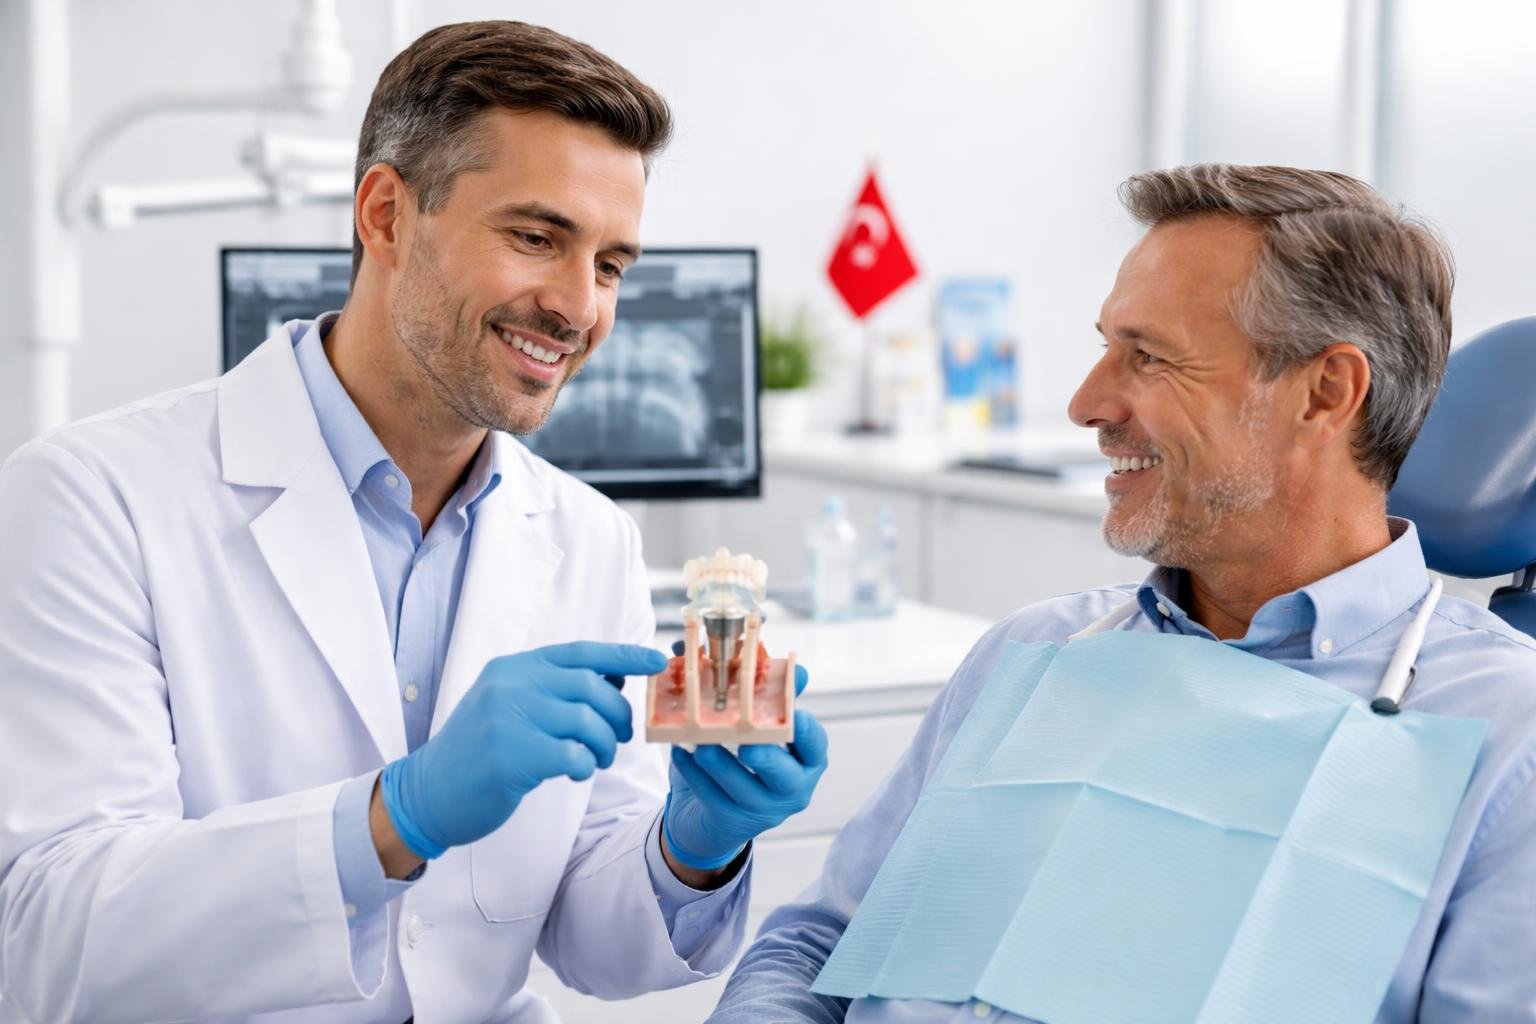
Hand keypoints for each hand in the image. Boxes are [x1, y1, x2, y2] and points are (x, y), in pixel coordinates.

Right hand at [379, 641, 666, 859]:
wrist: (428, 793)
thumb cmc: (479, 752)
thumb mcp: (508, 705)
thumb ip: (552, 689)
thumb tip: (613, 681)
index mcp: (513, 668)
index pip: (581, 653)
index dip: (624, 656)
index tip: (657, 661)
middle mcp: (510, 685)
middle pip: (590, 687)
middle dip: (617, 713)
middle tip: (620, 736)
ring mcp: (508, 718)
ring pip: (587, 721)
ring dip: (604, 745)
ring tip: (597, 760)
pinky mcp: (511, 756)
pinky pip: (573, 754)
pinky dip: (585, 765)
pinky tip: (575, 772)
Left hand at [662, 657, 828, 870]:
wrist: (714, 818)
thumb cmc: (740, 762)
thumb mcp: (752, 728)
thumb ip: (751, 691)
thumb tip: (728, 648)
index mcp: (805, 760)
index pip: (815, 745)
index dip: (807, 731)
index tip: (795, 715)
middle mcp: (791, 789)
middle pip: (784, 774)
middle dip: (765, 756)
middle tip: (747, 741)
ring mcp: (762, 811)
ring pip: (741, 786)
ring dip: (719, 761)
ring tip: (698, 740)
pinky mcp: (731, 822)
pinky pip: (711, 796)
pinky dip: (694, 774)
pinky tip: (679, 754)